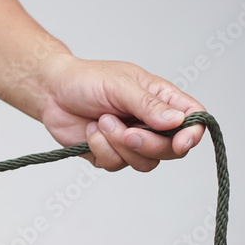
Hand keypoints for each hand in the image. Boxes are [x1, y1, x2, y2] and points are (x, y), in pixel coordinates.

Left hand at [36, 56, 206, 171]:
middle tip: (127, 132)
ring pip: (145, 162)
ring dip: (120, 145)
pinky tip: (90, 131)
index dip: (193, 134)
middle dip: (149, 145)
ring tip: (102, 121)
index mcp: (161, 100)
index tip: (181, 142)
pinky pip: (116, 165)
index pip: (193, 120)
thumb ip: (147, 104)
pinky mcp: (110, 154)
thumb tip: (177, 121)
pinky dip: (101, 149)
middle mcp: (151, 123)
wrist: (50, 92)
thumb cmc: (85, 80)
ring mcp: (131, 142)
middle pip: (172, 150)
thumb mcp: (118, 85)